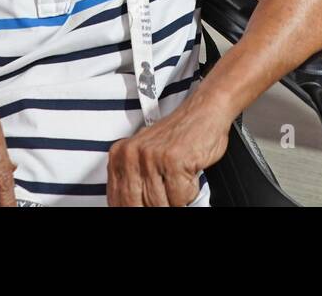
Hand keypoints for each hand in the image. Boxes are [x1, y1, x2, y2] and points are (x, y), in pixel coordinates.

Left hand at [107, 103, 230, 205]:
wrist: (204, 112)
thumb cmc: (179, 136)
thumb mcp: (146, 156)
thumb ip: (135, 180)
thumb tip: (129, 205)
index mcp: (120, 155)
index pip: (118, 198)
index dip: (129, 208)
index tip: (143, 206)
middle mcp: (132, 154)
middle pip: (136, 204)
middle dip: (154, 207)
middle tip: (167, 199)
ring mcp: (151, 157)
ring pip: (158, 204)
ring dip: (173, 201)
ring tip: (179, 184)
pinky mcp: (172, 160)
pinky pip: (178, 198)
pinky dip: (187, 194)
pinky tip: (188, 177)